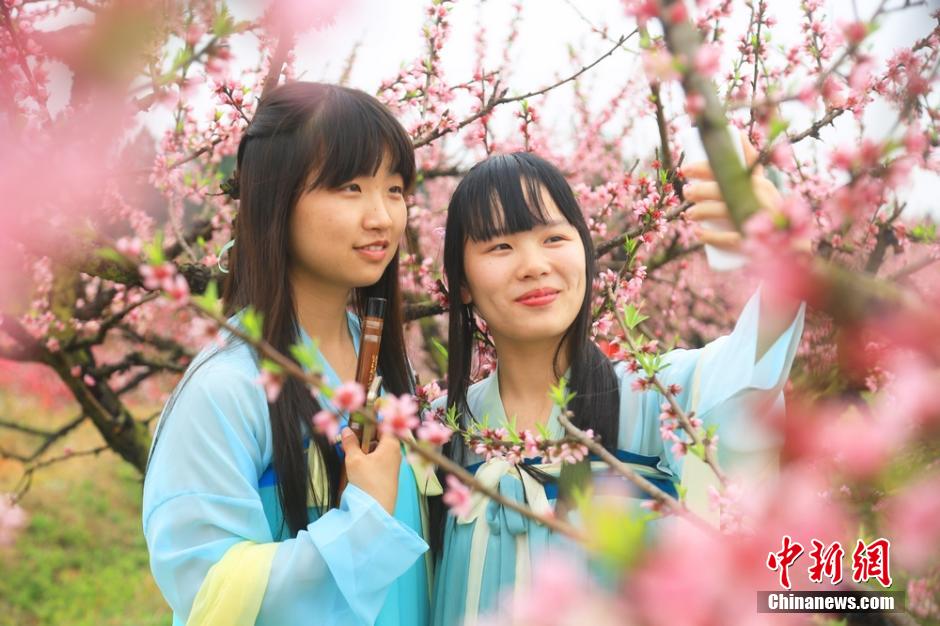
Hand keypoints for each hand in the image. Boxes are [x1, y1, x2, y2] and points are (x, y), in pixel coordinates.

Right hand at [340, 426, 400, 514]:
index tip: (356, 420)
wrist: (377, 509)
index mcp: (391, 443)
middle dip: (363, 436)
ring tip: (351, 453)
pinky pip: (376, 460)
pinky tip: (356, 465)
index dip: (369, 420)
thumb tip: (346, 430)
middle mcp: (395, 451)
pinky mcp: (387, 474)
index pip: (382, 423)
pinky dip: (366, 459)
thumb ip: (350, 443)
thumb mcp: (354, 459)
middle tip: (349, 438)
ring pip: (376, 449)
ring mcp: (392, 463)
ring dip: (363, 449)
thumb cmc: (368, 482)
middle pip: (378, 436)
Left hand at [683, 130, 782, 249]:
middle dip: (699, 190)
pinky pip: (729, 237)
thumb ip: (750, 163)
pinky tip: (699, 233)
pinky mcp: (753, 239)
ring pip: (724, 210)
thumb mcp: (762, 184)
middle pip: (724, 188)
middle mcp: (761, 197)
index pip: (731, 168)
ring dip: (700, 211)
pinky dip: (711, 236)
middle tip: (686, 192)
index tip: (685, 169)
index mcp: (760, 182)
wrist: (789, 242)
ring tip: (688, 214)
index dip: (705, 167)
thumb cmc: (766, 209)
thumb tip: (737, 134)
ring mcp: (758, 218)